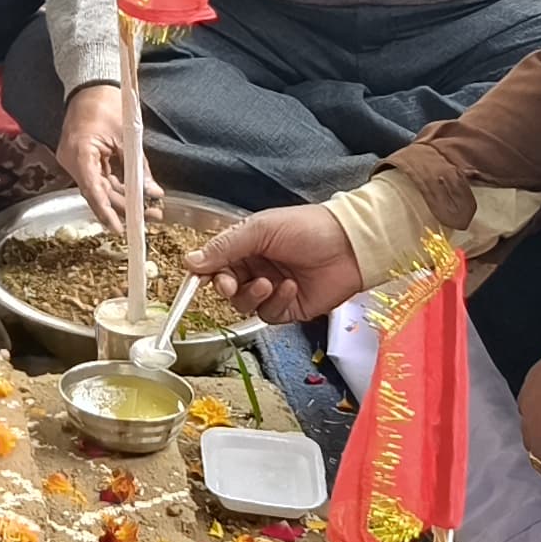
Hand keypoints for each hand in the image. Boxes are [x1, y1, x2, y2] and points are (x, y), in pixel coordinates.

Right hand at [56, 82, 154, 238]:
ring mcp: (76, 162)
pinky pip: (100, 180)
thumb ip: (139, 168)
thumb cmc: (106, 104)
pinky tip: (137, 196)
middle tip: (150, 216)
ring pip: (101, 189)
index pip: (93, 189)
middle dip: (125, 208)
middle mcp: (73, 161)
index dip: (107, 211)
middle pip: (99, 194)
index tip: (120, 228)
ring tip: (150, 209)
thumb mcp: (128, 137)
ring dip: (124, 199)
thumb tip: (153, 193)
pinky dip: (118, 188)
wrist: (91, 87)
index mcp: (80, 152)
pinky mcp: (83, 161)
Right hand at [187, 202, 362, 323]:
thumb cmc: (307, 227)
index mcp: (246, 246)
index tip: (198, 278)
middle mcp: (255, 268)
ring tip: (269, 282)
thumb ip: (224, 246)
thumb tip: (190, 262)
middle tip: (229, 283)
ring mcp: (271, 290)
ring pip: (243, 304)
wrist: (350, 245)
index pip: (214, 263)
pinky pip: (268, 314)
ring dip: (251, 295)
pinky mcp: (288, 308)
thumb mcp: (260, 229)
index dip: (204, 272)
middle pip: (225, 288)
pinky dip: (275, 302)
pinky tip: (290, 287)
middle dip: (226, 287)